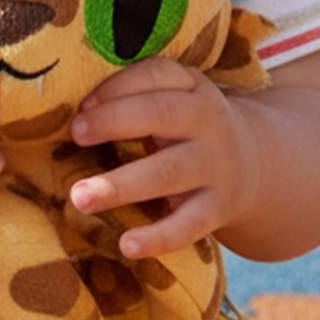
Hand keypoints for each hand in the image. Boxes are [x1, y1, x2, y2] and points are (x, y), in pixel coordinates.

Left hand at [65, 58, 258, 260]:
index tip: (80, 106)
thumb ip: (133, 97)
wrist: (254, 167)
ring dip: (121, 185)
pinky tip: (127, 245)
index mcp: (192, 87)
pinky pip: (189, 224)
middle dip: (114, 122)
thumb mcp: (174, 99)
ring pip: (169, 172)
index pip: (157, 74)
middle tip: (74, 136)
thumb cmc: (186, 129)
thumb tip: (65, 111)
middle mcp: (208, 121)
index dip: (117, 87)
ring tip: (79, 197)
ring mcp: (216, 166)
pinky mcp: (219, 208)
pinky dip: (159, 237)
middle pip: (162, 114)